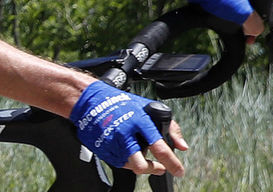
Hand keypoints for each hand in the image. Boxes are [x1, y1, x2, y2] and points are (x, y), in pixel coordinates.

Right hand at [71, 82, 186, 175]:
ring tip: (141, 152)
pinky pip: (119, 163)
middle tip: (159, 167)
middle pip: (141, 165)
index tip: (179, 171)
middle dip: (152, 169)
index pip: (159, 147)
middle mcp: (125, 134)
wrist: (90, 102)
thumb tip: (182, 146)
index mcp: (139, 121)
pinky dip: (126, 159)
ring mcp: (112, 143)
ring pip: (130, 166)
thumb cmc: (122, 103)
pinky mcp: (103, 150)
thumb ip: (170, 127)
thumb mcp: (149, 108)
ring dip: (139, 164)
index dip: (172, 163)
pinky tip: (127, 149)